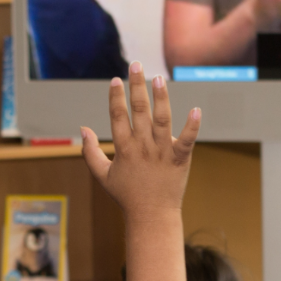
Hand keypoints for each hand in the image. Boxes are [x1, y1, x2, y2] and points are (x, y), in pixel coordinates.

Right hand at [81, 63, 199, 220]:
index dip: (116, 97)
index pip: (118, 116)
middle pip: (139, 111)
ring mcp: (162, 152)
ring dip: (160, 97)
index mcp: (123, 149)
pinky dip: (193, 126)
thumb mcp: (102, 175)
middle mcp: (142, 147)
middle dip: (137, 86)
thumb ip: (89, 151)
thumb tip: (83, 128)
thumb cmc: (126, 195)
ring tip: (158, 78)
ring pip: (162, 119)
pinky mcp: (180, 159)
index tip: (116, 79)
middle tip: (137, 65)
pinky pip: (188, 140)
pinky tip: (196, 109)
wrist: (151, 216)